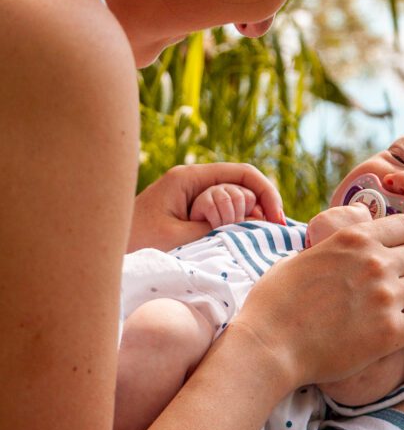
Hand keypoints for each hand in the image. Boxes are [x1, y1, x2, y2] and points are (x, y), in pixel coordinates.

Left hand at [129, 163, 285, 251]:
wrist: (99, 256)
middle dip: (253, 211)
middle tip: (252, 239)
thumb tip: (251, 224)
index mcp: (189, 178)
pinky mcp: (186, 215)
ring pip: (233, 203)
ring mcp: (189, 198)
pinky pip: (219, 217)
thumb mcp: (179, 239)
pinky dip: (230, 230)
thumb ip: (217, 229)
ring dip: (241, 223)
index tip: (278, 221)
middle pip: (241, 187)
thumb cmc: (133, 246)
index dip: (267, 194)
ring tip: (237, 247)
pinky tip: (233, 247)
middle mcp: (191, 182)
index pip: (243, 173)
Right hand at [227, 210, 403, 389]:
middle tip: (386, 286)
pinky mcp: (391, 332)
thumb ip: (330, 248)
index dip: (399, 240)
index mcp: (354, 237)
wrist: (270, 345)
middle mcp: (375, 261)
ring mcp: (385, 296)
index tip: (391, 253)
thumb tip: (339, 247)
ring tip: (387, 311)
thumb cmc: (274, 302)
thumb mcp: (300, 256)